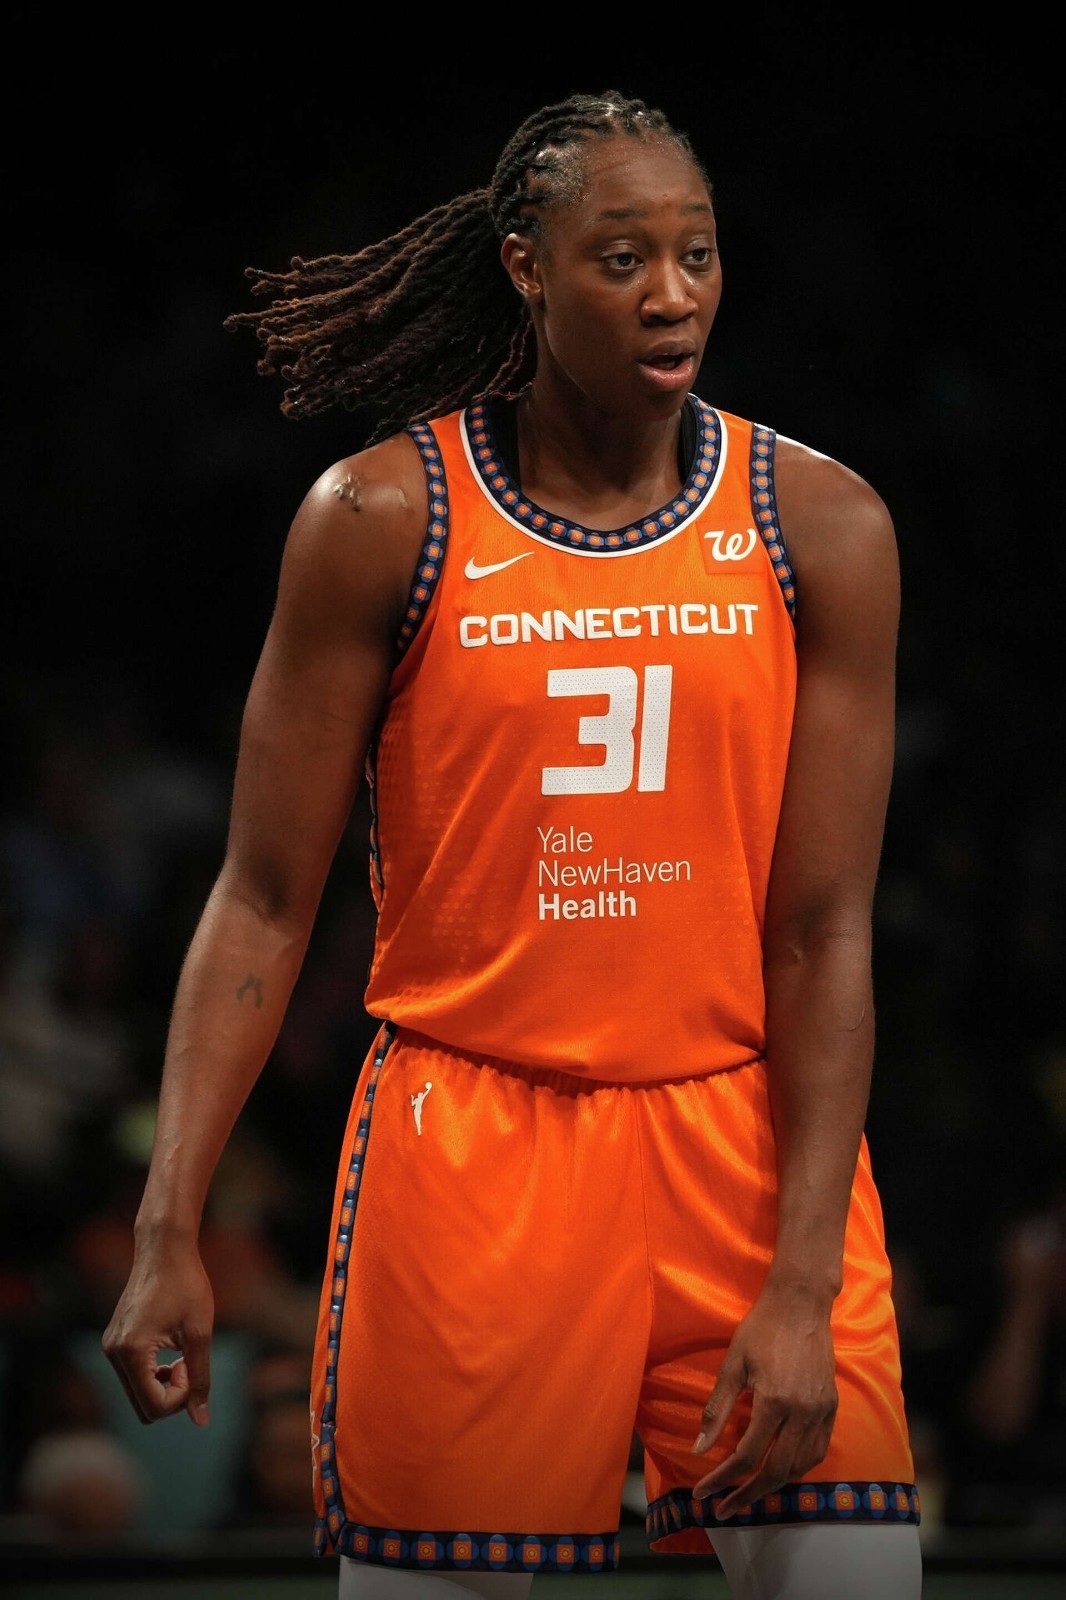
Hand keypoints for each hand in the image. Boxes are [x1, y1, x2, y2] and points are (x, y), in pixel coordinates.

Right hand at [101, 1238, 214, 1426]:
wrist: (165, 1249)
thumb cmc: (187, 1285)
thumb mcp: (199, 1333)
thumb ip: (200, 1378)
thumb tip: (201, 1421)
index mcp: (132, 1352)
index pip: (154, 1407)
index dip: (182, 1397)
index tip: (193, 1365)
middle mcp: (113, 1353)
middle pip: (142, 1407)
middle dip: (172, 1395)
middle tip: (190, 1362)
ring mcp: (110, 1347)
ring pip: (138, 1393)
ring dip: (164, 1384)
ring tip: (183, 1354)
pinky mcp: (114, 1341)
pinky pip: (133, 1375)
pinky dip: (154, 1373)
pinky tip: (172, 1349)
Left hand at [691, 1282, 837, 1518]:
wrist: (801, 1303)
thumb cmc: (760, 1328)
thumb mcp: (732, 1364)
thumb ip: (717, 1409)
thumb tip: (699, 1449)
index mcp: (773, 1401)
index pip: (746, 1456)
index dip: (722, 1479)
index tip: (702, 1493)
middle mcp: (802, 1412)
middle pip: (775, 1470)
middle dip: (748, 1495)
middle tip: (724, 1510)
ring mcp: (821, 1411)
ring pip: (801, 1466)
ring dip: (775, 1485)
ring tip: (750, 1492)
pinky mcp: (832, 1406)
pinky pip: (819, 1450)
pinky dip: (800, 1467)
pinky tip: (783, 1470)